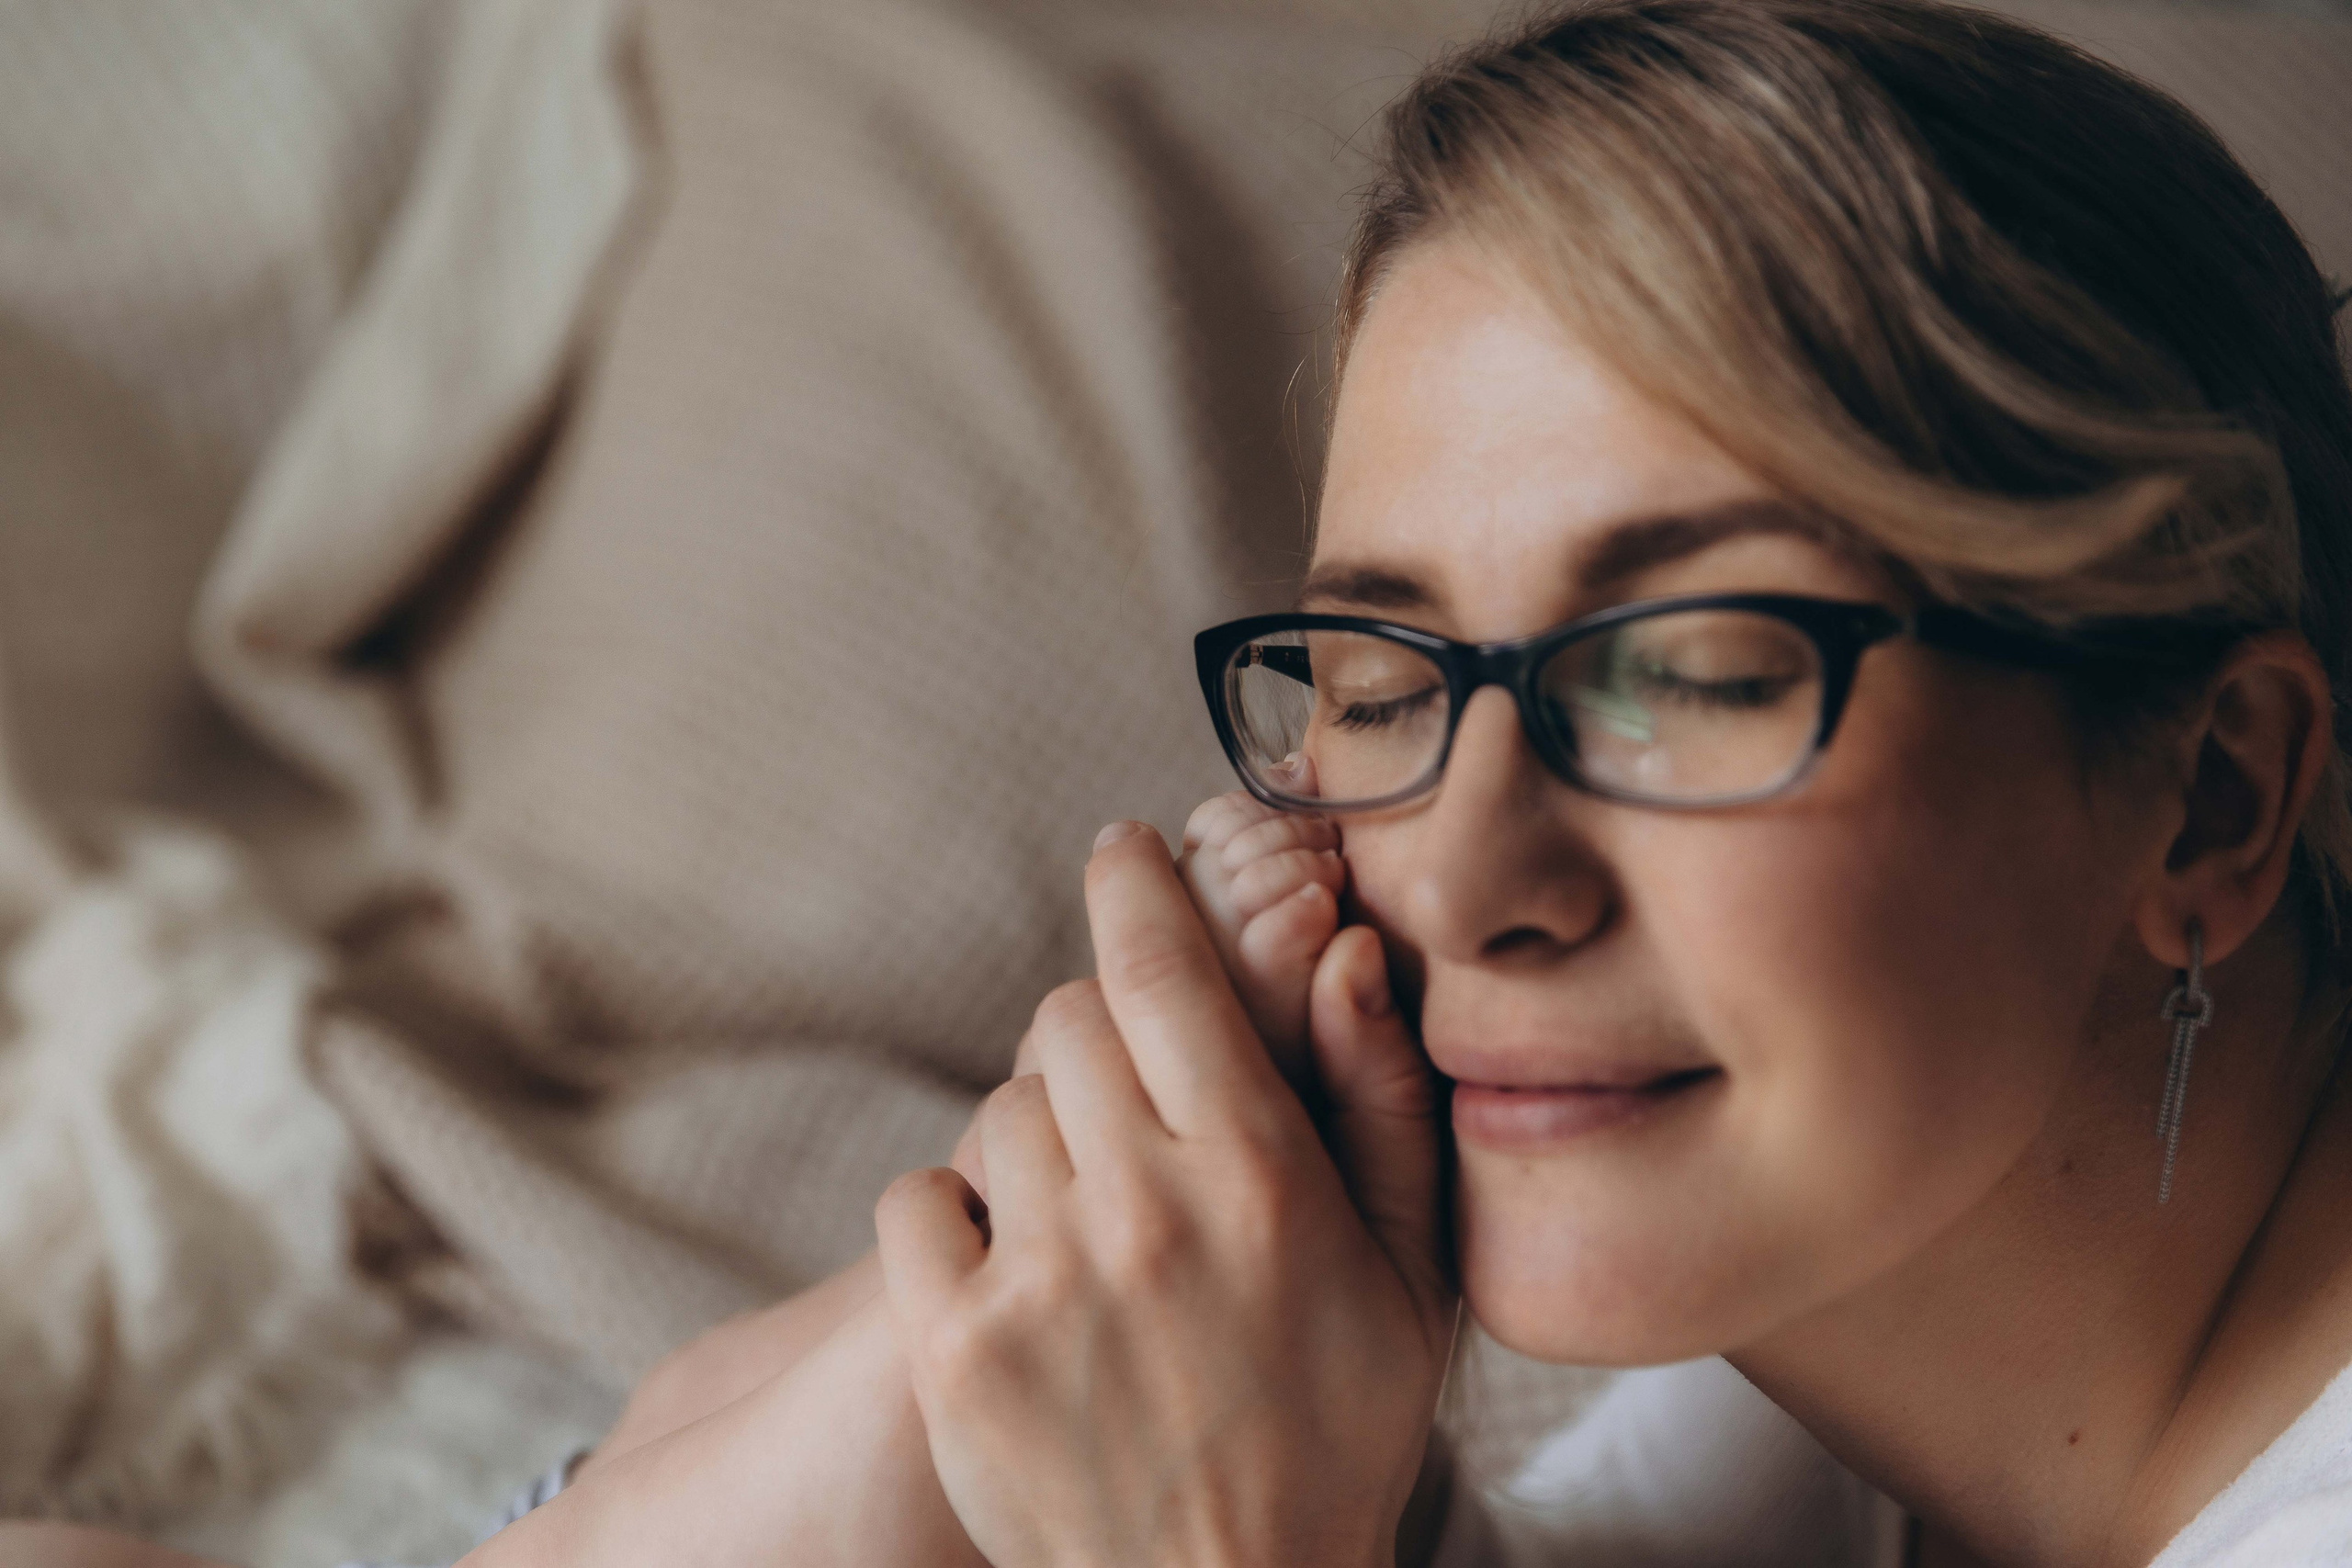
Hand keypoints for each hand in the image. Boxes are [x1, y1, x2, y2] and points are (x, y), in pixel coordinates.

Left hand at [876, 820, 1455, 1567]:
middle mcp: (1144, 1208)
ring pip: (998, 1107)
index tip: (1119, 848)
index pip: (1164, 968)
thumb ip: (1381, 1103)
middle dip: (1097, 1033)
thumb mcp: (1410, 1277)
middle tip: (1130, 1102)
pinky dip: (952, 1215)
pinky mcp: (955, 1348)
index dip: (1132, 885)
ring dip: (1038, 1138)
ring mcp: (1040, 1279)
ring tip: (1091, 1223)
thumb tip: (1345, 953)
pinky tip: (1012, 1273)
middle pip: (1066, 1019)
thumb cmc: (1335, 1439)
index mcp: (1259, 1175)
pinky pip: (916, 1200)